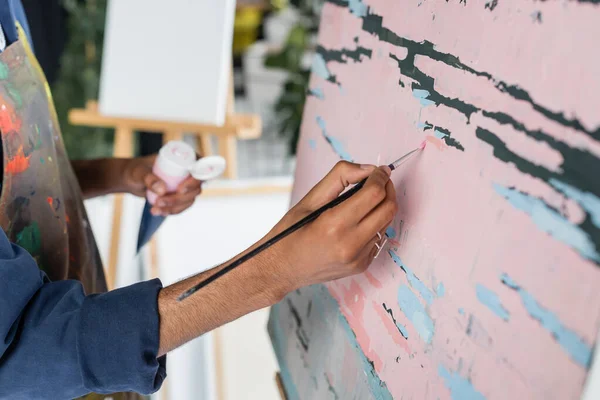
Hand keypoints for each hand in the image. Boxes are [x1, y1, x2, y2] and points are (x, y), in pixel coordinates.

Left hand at [123, 156, 201, 215]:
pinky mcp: (180, 196)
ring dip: (175, 207)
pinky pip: (182, 206)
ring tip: (155, 209)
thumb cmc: (136, 170)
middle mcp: (188, 172)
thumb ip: (149, 178)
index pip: (200, 167)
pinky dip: (172, 211)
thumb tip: (162, 190)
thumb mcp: (140, 172)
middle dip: (180, 199)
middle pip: (196, 188)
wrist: (131, 179)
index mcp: (183, 159)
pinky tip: (159, 212)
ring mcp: (186, 185)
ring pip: (189, 199)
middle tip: (160, 201)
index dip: (195, 180)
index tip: (180, 189)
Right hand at [269, 161, 396, 290]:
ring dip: (382, 206)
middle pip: (388, 208)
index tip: (378, 170)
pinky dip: (374, 224)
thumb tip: (368, 169)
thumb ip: (339, 178)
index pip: (374, 194)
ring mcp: (358, 258)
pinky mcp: (362, 266)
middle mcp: (350, 244)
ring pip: (386, 223)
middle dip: (387, 189)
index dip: (380, 177)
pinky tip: (358, 221)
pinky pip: (379, 238)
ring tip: (366, 199)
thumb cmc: (290, 233)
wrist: (282, 270)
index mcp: (334, 225)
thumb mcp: (309, 199)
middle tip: (377, 180)